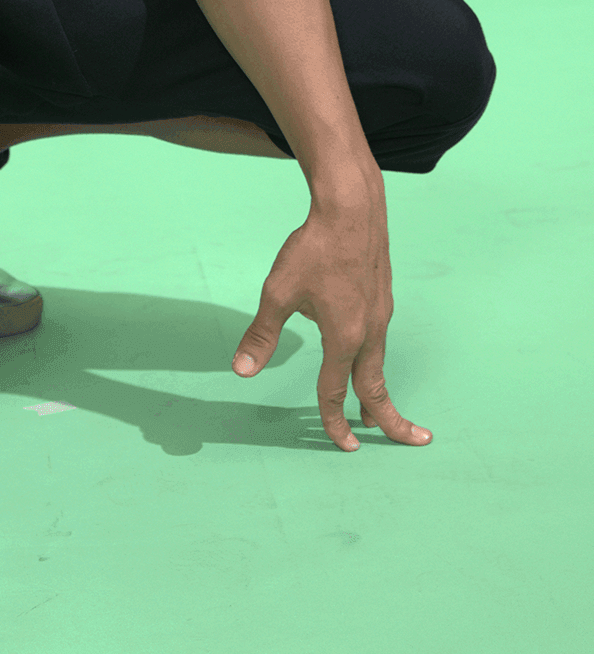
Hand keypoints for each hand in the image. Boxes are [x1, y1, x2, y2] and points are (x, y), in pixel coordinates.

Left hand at [230, 185, 432, 451]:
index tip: (342, 445)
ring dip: (379, 389)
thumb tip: (242, 370)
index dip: (334, 421)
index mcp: (344, 337)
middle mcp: (369, 331)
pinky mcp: (383, 297)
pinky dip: (374, 359)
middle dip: (391, 420)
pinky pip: (379, 338)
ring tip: (376, 410)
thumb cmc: (314, 248)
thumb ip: (263, 334)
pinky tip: (359, 350)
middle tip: (410, 441)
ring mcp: (381, 314)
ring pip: (380, 362)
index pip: (336, 391)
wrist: (352, 208)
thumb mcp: (279, 291)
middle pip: (378, 387)